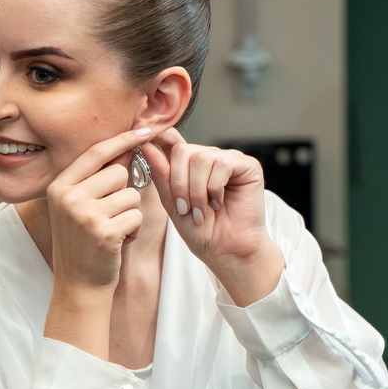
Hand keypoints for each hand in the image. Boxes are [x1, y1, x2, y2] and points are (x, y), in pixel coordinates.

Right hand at [46, 128, 149, 291]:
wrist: (77, 285)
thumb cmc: (82, 243)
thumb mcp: (78, 207)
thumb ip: (96, 179)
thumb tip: (126, 148)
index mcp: (59, 186)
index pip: (95, 153)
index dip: (122, 140)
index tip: (145, 130)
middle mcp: (68, 197)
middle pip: (117, 173)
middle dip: (123, 192)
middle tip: (109, 215)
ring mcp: (84, 214)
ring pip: (131, 195)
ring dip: (130, 213)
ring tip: (112, 230)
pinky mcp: (104, 232)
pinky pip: (136, 216)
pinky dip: (133, 229)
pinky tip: (118, 242)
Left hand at [140, 129, 283, 304]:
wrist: (225, 251)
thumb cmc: (200, 230)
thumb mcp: (171, 202)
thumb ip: (161, 174)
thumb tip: (146, 145)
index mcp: (189, 164)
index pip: (171, 140)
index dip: (157, 137)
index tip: (140, 142)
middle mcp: (209, 157)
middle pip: (182, 151)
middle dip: (178, 183)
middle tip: (184, 208)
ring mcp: (229, 159)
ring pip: (200, 159)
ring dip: (196, 190)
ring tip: (201, 211)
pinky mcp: (248, 166)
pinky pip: (222, 164)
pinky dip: (214, 188)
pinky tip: (219, 203)